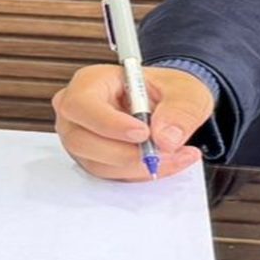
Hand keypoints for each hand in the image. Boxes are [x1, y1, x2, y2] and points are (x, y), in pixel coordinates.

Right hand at [51, 63, 210, 180]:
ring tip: (176, 155)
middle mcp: (77, 113)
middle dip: (126, 153)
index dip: (109, 123)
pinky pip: (111, 176)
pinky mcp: (93, 161)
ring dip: (139, 166)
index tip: (143, 133)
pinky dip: (141, 173)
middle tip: (164, 151)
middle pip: (82, 141)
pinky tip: (167, 161)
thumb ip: (179, 110)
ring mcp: (81, 140)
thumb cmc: (164, 91)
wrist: (166, 106)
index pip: (81, 104)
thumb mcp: (183, 90)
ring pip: (98, 164)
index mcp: (90, 83)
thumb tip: (166, 139)